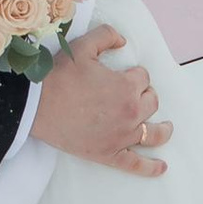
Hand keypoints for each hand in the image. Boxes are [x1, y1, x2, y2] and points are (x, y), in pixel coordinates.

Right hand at [30, 30, 168, 175]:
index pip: (143, 77)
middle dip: (145, 95)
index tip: (122, 75)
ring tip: (166, 128)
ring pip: (152, 133)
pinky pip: (136, 164)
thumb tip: (122, 40)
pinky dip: (151, 168)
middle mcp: (130, 113)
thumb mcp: (82, 47)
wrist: (36, 106)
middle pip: (151, 102)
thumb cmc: (59, 77)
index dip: (133, 74)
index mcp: (127, 87)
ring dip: (162, 130)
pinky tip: (162, 167)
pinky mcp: (109, 154)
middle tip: (132, 93)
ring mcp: (121, 136)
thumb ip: (107, 36)